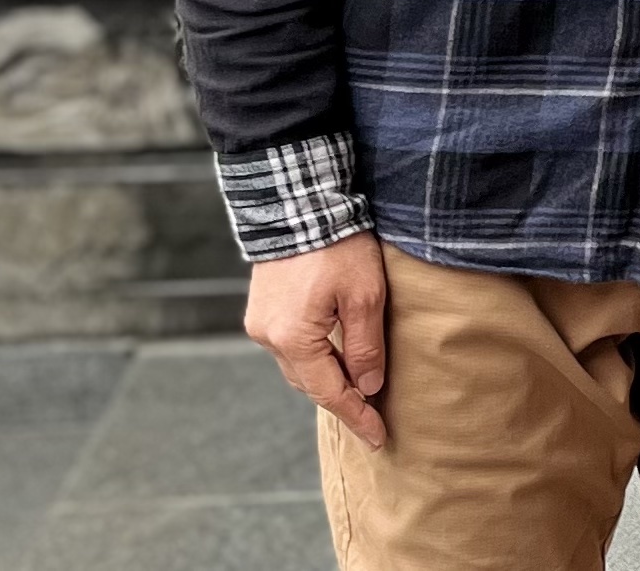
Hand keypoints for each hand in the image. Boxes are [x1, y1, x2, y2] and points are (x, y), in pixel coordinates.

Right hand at [244, 232, 389, 449]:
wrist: (300, 199)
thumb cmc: (338, 245)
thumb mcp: (365, 296)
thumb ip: (365, 346)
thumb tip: (368, 387)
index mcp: (293, 339)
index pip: (329, 393)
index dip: (356, 416)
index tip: (378, 439)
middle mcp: (269, 336)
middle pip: (310, 382)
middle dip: (341, 399)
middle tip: (372, 416)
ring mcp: (261, 321)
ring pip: (299, 365)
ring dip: (326, 377)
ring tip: (357, 388)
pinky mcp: (262, 307)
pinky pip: (290, 346)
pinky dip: (313, 356)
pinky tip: (334, 355)